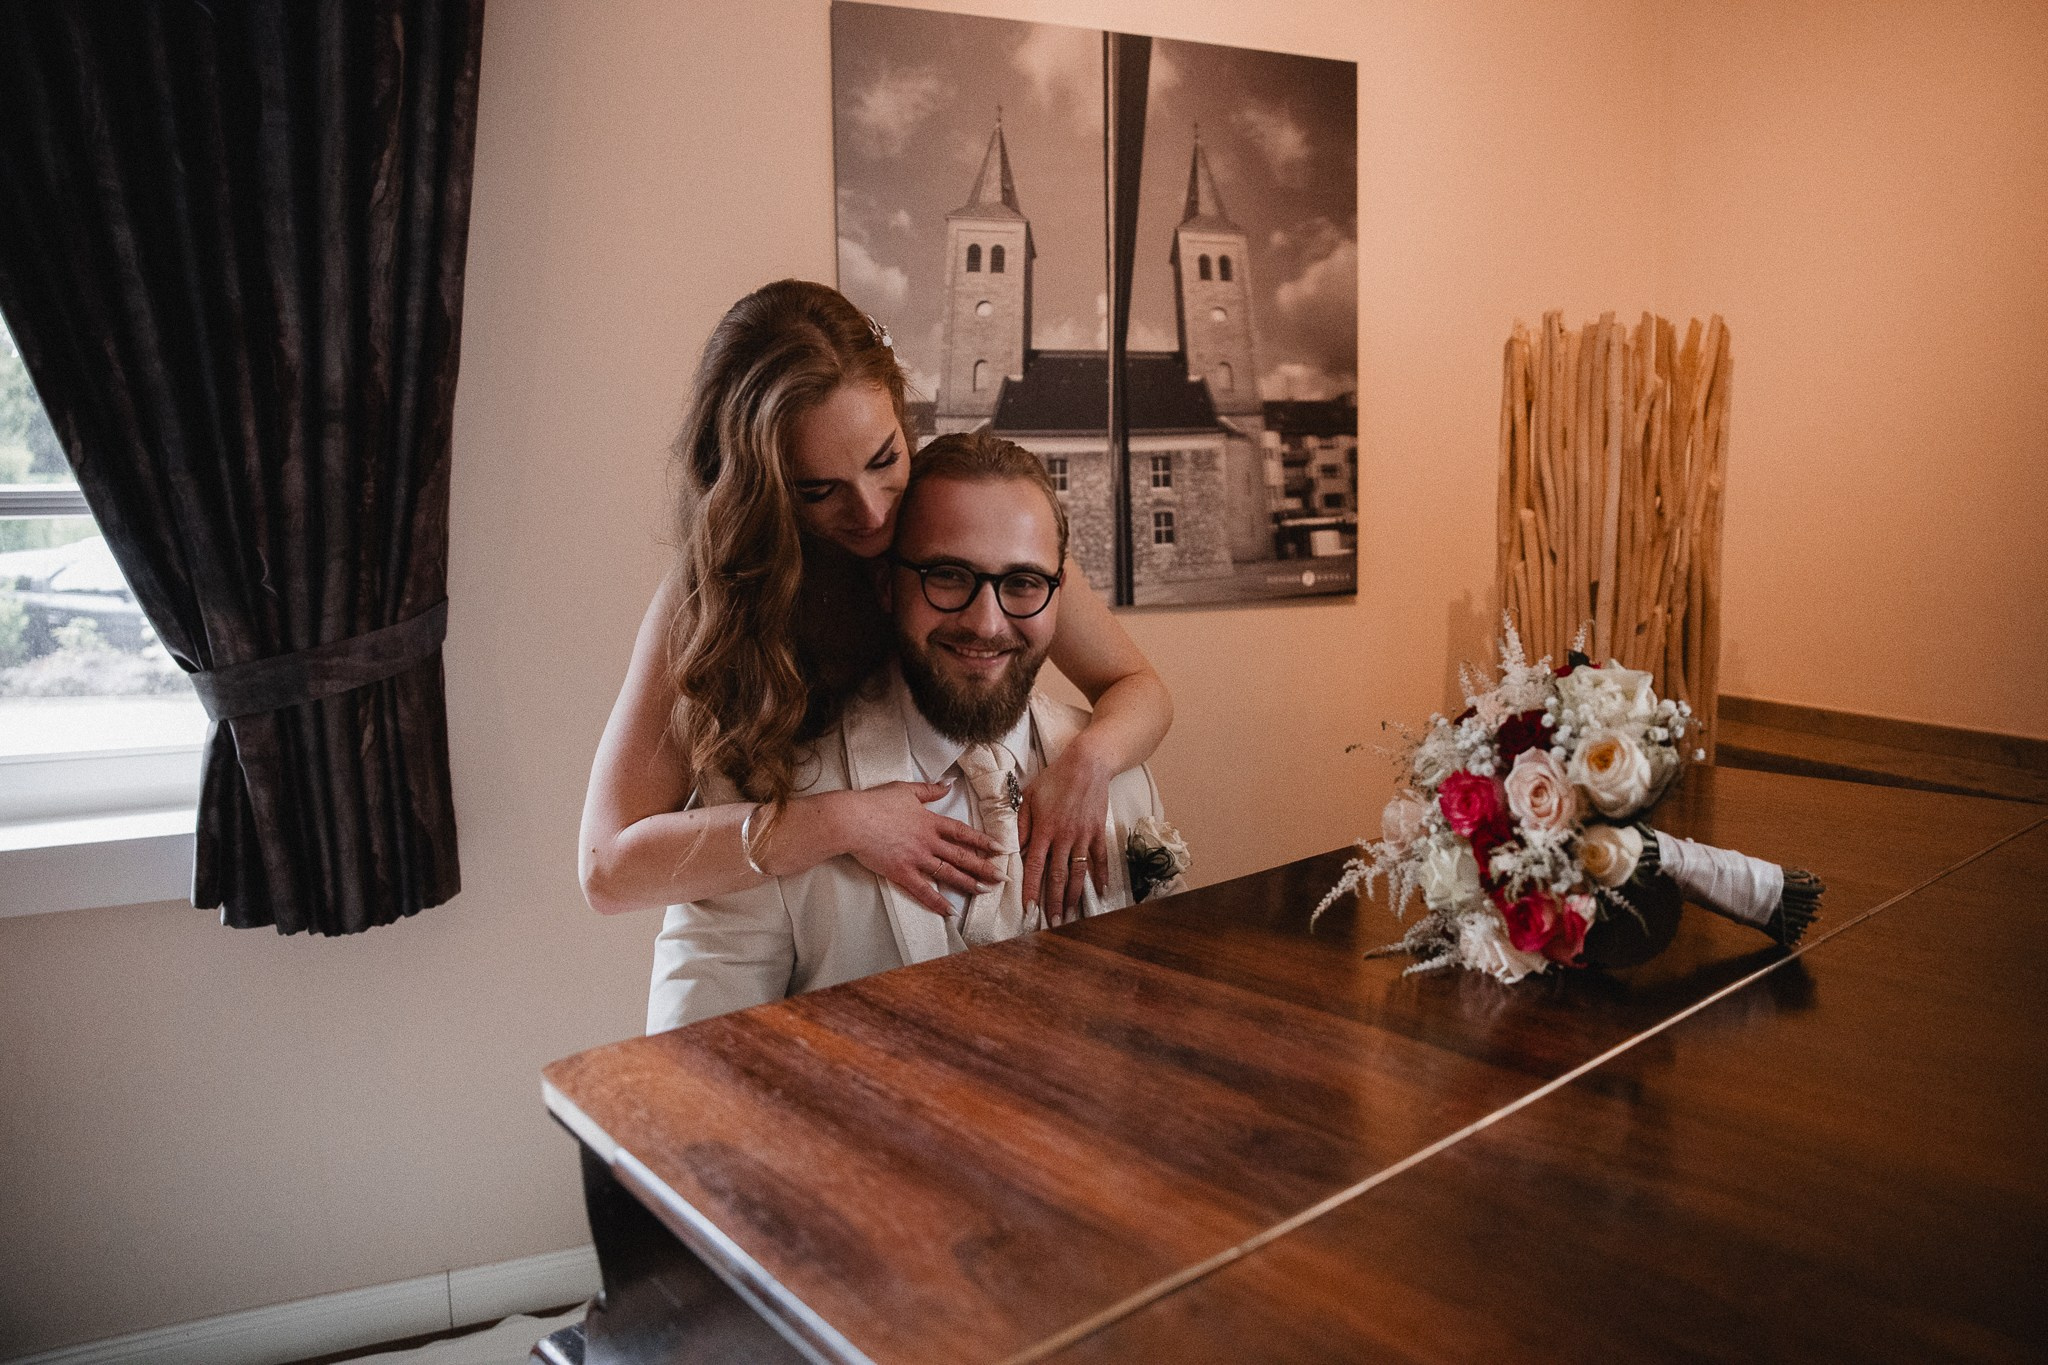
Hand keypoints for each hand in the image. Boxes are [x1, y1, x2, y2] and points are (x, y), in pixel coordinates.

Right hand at [834, 782, 1002, 918]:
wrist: (852, 819)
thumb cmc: (875, 803)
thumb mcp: (905, 790)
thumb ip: (929, 790)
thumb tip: (947, 784)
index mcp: (930, 822)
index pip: (962, 833)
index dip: (982, 841)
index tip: (999, 848)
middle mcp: (928, 842)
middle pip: (961, 856)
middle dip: (984, 868)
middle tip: (1001, 878)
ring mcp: (916, 859)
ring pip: (948, 873)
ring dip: (968, 883)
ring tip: (985, 892)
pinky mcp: (901, 873)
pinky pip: (923, 890)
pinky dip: (937, 901)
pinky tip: (950, 911)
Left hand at [1018, 744, 1110, 925]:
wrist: (1086, 765)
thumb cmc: (1054, 779)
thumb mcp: (1029, 797)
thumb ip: (1021, 824)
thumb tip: (1011, 848)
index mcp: (1044, 830)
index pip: (1035, 866)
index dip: (1032, 889)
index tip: (1029, 908)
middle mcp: (1063, 837)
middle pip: (1057, 875)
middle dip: (1054, 901)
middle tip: (1052, 921)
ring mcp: (1083, 836)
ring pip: (1078, 872)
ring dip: (1074, 895)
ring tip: (1072, 913)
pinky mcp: (1098, 832)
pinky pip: (1100, 859)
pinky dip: (1101, 876)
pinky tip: (1101, 891)